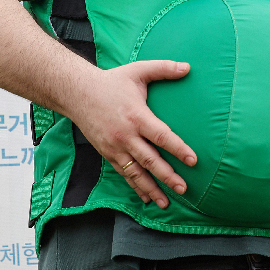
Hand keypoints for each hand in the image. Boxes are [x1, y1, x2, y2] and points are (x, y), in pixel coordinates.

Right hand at [67, 60, 197, 209]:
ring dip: (151, 188)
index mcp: (137, 116)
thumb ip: (164, 68)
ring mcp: (115, 147)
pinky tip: (147, 198)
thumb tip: (188, 67)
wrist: (76, 93)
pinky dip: (135, 186)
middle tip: (184, 189)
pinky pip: (124, 173)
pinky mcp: (107, 154)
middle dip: (167, 176)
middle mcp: (125, 136)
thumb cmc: (111, 81)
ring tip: (167, 202)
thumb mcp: (138, 71)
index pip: (161, 136)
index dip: (178, 149)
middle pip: (150, 160)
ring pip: (136, 172)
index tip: (193, 161)